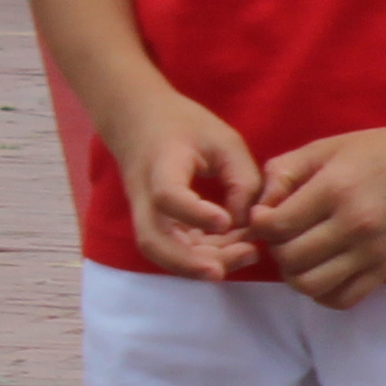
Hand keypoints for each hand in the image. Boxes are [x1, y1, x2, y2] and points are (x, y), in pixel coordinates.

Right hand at [98, 90, 264, 280]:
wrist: (139, 121)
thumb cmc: (186, 127)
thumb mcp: (224, 141)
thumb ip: (241, 179)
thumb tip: (246, 222)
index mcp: (160, 164)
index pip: (167, 195)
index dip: (194, 213)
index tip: (225, 222)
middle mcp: (143, 196)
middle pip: (154, 240)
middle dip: (195, 260)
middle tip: (246, 255)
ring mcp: (144, 213)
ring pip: (160, 252)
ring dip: (199, 264)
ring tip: (245, 256)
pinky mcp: (153, 223)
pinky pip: (169, 249)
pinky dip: (199, 257)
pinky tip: (233, 252)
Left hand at [244, 123, 385, 307]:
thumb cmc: (371, 153)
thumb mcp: (321, 150)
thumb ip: (280, 175)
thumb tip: (257, 213)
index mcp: (335, 189)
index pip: (277, 226)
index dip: (260, 225)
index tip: (267, 216)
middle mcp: (355, 225)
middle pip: (290, 259)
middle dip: (276, 249)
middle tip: (285, 235)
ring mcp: (373, 252)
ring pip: (311, 285)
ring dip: (295, 274)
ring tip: (302, 255)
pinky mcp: (385, 269)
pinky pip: (341, 299)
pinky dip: (322, 292)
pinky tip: (322, 270)